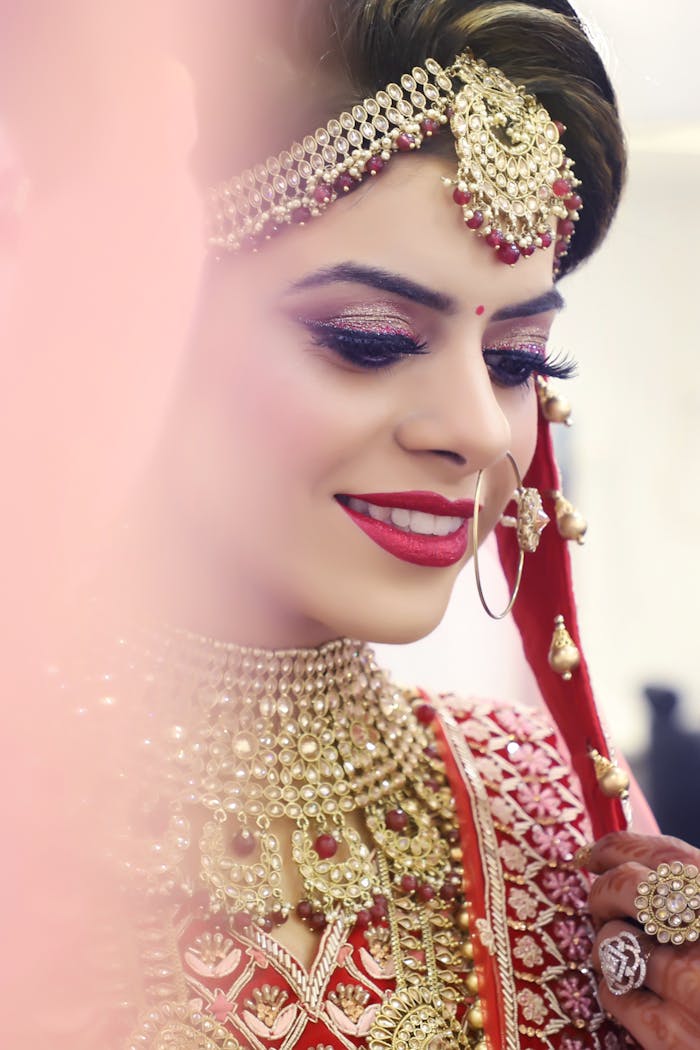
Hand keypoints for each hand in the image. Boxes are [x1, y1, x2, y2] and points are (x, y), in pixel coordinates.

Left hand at [583, 831, 699, 1048]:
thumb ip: (689, 898)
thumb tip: (625, 864)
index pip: (666, 853)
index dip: (618, 847)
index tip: (591, 854)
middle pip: (626, 885)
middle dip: (602, 894)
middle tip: (603, 909)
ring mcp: (692, 989)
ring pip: (611, 940)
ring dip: (606, 949)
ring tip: (628, 963)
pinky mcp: (670, 1037)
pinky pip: (612, 994)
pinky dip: (614, 992)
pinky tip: (637, 1000)